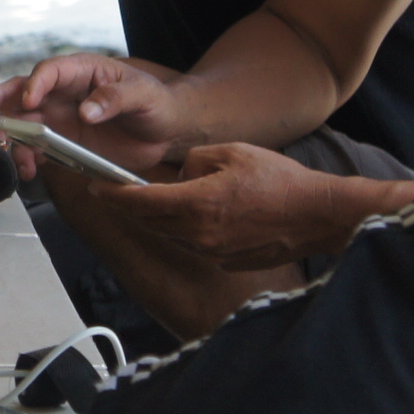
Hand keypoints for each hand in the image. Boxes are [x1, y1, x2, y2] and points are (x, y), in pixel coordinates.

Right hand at [0, 56, 188, 176]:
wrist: (166, 132)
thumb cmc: (156, 103)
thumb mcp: (144, 96)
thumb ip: (116, 98)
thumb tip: (87, 110)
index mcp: (81, 72)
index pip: (49, 71)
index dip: (35, 83)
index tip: (29, 100)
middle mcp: (64, 93)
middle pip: (23, 92)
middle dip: (1, 100)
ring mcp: (60, 119)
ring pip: (23, 123)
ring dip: (12, 138)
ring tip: (14, 156)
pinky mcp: (63, 143)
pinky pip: (36, 149)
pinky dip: (27, 158)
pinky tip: (28, 169)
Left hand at [50, 141, 399, 271]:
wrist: (319, 216)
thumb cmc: (281, 181)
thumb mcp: (231, 152)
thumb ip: (194, 161)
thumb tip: (180, 176)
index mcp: (196, 204)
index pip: (139, 202)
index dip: (112, 194)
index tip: (94, 186)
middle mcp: (199, 235)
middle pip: (149, 220)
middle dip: (130, 205)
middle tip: (114, 190)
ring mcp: (213, 252)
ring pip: (171, 233)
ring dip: (160, 217)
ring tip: (156, 198)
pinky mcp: (227, 261)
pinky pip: (195, 243)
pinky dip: (189, 228)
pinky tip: (201, 213)